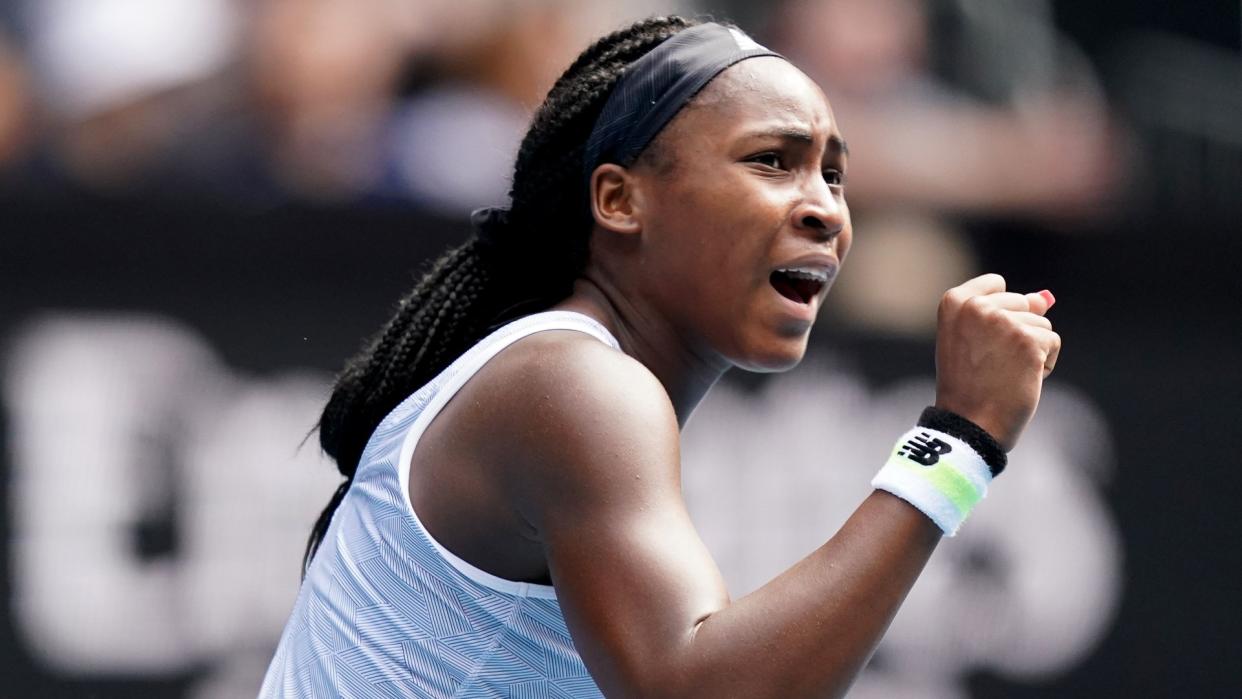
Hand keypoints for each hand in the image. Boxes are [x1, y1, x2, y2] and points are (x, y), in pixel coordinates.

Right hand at [933, 274, 1060, 450]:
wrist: (970, 423)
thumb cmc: (970, 385)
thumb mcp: (976, 340)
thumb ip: (1006, 312)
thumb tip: (1046, 298)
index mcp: (953, 302)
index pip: (996, 284)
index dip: (1000, 314)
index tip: (981, 342)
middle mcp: (975, 306)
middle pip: (1022, 303)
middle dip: (1017, 332)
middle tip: (991, 363)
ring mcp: (1002, 322)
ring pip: (1040, 323)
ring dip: (1032, 349)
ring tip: (1004, 372)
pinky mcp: (1027, 340)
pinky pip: (1051, 341)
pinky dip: (1044, 363)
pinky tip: (1020, 379)